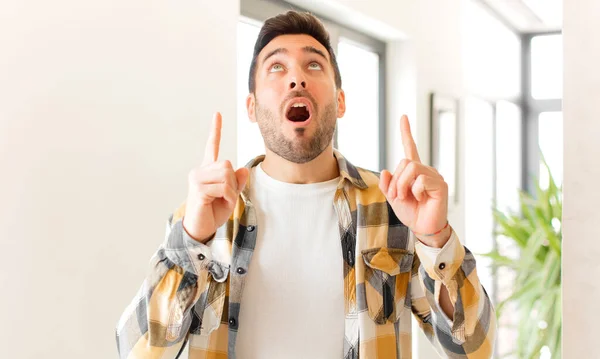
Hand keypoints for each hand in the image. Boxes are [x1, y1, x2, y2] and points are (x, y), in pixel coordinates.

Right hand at [182, 112, 249, 242]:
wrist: (201, 229)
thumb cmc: (213, 212)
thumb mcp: (231, 196)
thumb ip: (238, 182)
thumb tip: (244, 169)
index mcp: (207, 170)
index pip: (211, 146)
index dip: (215, 130)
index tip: (217, 113)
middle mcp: (200, 171)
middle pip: (227, 164)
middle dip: (233, 182)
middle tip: (226, 196)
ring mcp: (197, 179)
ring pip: (226, 174)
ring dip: (231, 190)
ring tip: (221, 200)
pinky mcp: (198, 189)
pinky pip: (223, 187)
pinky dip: (228, 197)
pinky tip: (218, 203)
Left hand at [378, 115, 449, 247]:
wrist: (423, 228)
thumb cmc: (411, 212)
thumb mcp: (393, 198)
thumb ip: (387, 185)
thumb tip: (385, 170)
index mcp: (414, 171)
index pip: (410, 147)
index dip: (406, 132)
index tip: (403, 117)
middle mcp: (425, 170)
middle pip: (405, 162)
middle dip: (396, 181)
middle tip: (398, 196)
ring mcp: (434, 176)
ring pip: (411, 169)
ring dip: (402, 185)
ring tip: (406, 198)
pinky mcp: (441, 185)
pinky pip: (421, 180)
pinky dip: (415, 192)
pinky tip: (421, 200)